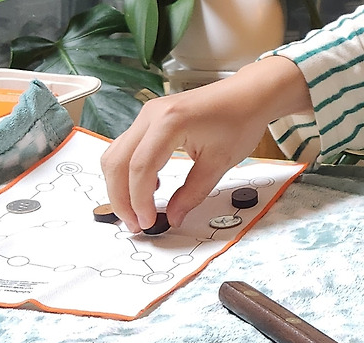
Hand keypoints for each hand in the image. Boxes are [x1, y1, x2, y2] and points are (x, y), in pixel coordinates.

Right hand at [100, 56, 311, 231]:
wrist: (247, 95)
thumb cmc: (239, 122)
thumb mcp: (219, 163)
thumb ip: (192, 193)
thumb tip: (172, 218)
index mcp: (169, 123)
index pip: (140, 167)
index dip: (139, 200)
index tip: (147, 223)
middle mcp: (150, 115)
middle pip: (118, 162)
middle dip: (121, 198)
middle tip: (136, 224)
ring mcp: (147, 114)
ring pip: (116, 154)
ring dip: (121, 186)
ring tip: (139, 211)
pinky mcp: (149, 119)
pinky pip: (127, 148)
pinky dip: (129, 171)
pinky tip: (150, 187)